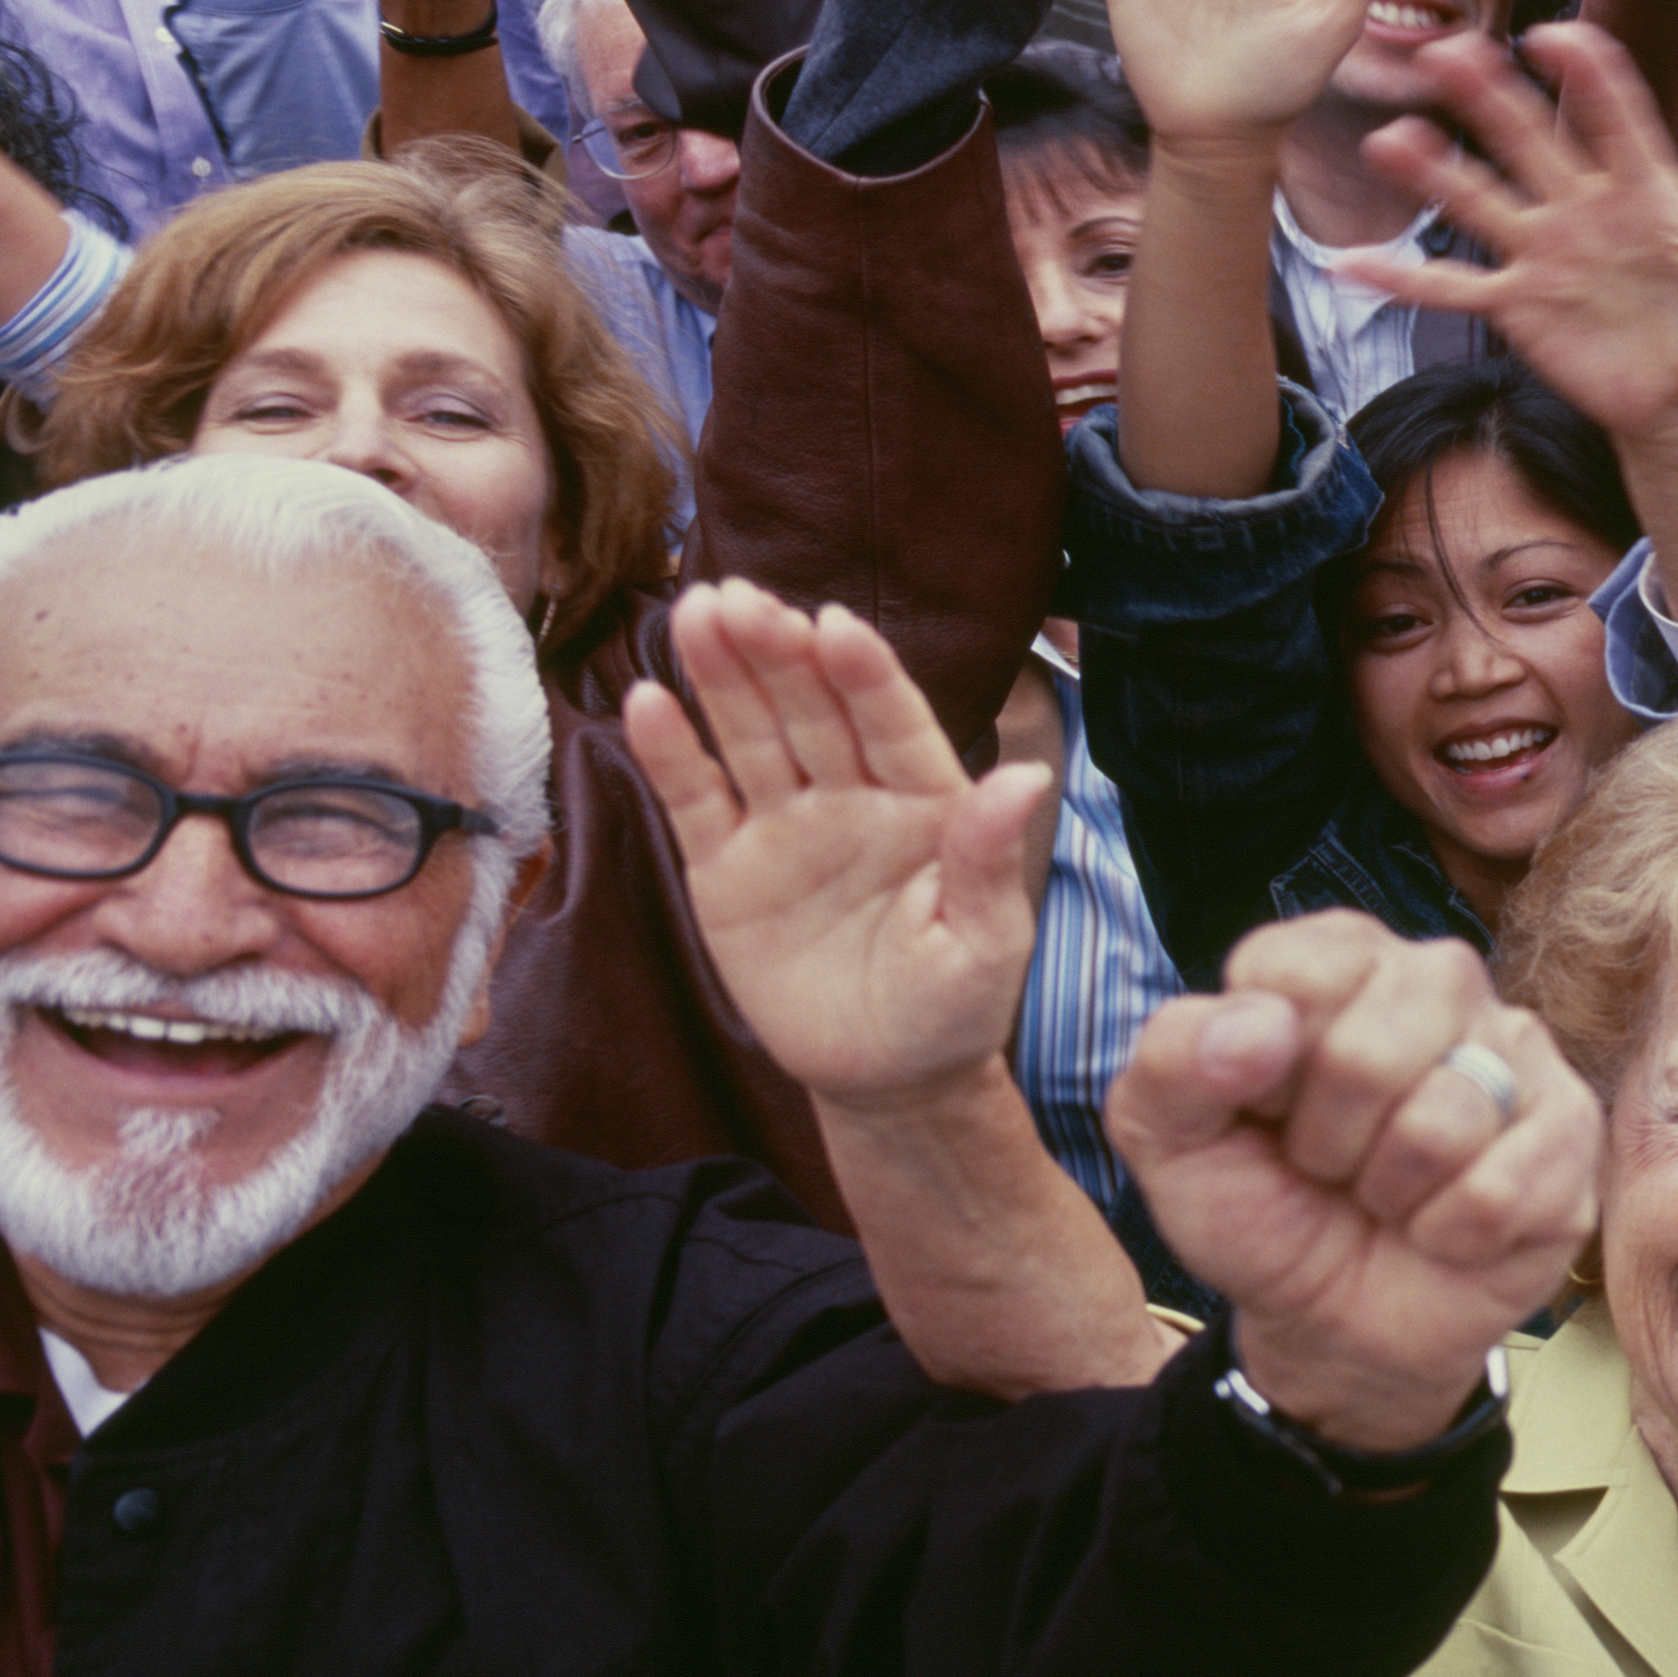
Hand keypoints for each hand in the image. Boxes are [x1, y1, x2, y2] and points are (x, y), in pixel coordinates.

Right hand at [626, 583, 1059, 1112]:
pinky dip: (672, 752)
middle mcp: (854, 796)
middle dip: (779, 654)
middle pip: (812, 711)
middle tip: (741, 598)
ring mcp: (786, 824)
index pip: (895, 723)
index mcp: (928, 802)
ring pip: (752, 735)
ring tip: (696, 612)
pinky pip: (697, 798)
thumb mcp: (985, 944)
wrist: (885, 1078)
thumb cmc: (953, 1005)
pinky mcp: (726, 864)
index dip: (866, 675)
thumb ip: (990, 862)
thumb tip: (1028, 777)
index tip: (835, 625)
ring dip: (724, 675)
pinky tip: (649, 698)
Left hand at [1114, 915, 1604, 1453]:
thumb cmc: (1264, 1210)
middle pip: (1369, 1052)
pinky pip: (1502, 1188)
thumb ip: (1172, 1061)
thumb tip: (1260, 1023)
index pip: (1296, 972)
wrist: (1335, 1323)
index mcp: (1339, 961)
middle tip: (1330, 1165)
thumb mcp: (1172, 1142)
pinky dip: (1449, 1233)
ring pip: (1442, 1123)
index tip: (1264, 1108)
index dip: (1261, 1067)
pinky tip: (1443, 1226)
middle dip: (1327, 1142)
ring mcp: (1518, 1051)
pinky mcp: (1573, 1131)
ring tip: (1386, 1196)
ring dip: (1390, 1193)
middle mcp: (1437, 983)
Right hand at [1361, 27, 1677, 433]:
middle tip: (1446, 48)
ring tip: (1390, 140)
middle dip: (1491, 99)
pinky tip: (1352, 262)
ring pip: (1484, 199)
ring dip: (1437, 172)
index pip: (1617, 119)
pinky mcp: (1522, 305)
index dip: (1590, 78)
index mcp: (1650, 190)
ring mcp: (1547, 254)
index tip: (1559, 33)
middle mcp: (1587, 208)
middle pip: (1533, 140)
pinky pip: (1459, 286)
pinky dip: (1409, 276)